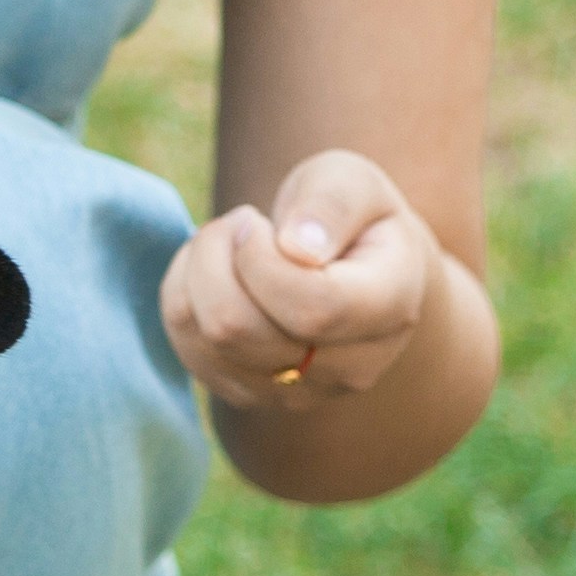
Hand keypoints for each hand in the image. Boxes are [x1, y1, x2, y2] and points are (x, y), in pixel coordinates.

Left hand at [164, 149, 444, 414]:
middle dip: (217, 257)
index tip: (255, 222)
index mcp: (391, 308)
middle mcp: (352, 367)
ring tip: (229, 243)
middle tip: (239, 222)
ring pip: (208, 340)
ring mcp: (300, 392)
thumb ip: (333, 202)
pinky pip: (188, 348)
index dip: (262, 261)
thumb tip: (297, 249)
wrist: (350, 266)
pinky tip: (217, 274)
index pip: (314, 308)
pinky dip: (184, 298)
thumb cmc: (350, 216)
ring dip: (197, 273)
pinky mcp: (252, 395)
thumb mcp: (353, 180)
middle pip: (242, 330)